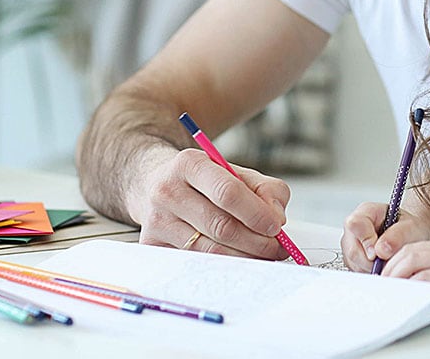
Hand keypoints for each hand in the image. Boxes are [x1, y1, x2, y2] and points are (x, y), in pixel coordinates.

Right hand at [129, 147, 291, 258]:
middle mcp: (167, 191)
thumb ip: (266, 189)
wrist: (154, 184)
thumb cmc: (204, 181)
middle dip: (257, 242)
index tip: (276, 226)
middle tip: (277, 248)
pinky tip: (239, 260)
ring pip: (210, 250)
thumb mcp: (236, 172)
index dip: (257, 213)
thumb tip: (276, 217)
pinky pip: (197, 263)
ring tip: (263, 255)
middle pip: (221, 226)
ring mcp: (156, 221)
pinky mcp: (152, 245)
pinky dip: (224, 265)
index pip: (228, 193)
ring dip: (245, 257)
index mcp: (190, 164)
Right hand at [341, 201, 429, 271]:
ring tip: (389, 259)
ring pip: (355, 264)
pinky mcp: (352, 261)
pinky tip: (384, 265)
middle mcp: (354, 229)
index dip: (366, 241)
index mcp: (366, 212)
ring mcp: (351, 246)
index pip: (355, 224)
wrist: (411, 236)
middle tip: (390, 259)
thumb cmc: (409, 228)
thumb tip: (380, 251)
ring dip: (373, 268)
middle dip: (373, 261)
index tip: (379, 253)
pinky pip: (358, 271)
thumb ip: (397, 235)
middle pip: (353, 250)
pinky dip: (372, 273)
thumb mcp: (410, 227)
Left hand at [384, 236, 429, 310]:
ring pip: (413, 264)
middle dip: (391, 270)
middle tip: (384, 286)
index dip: (395, 261)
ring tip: (392, 293)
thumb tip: (423, 277)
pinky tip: (408, 296)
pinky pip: (428, 280)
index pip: (413, 248)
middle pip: (408, 254)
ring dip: (397, 278)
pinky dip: (413, 287)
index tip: (388, 275)